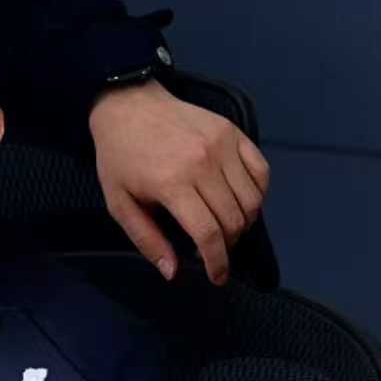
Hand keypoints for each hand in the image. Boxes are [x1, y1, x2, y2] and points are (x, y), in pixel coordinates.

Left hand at [88, 80, 270, 284]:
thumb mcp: (119, 203)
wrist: (127, 104)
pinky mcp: (232, 131)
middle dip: (228, 244)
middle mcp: (202, 163)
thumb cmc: (120, 156)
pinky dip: (258, 192)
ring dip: (244, 221)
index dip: (218, 263)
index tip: (218, 276)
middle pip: (233, 220)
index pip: (209, 235)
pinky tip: (242, 200)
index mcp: (172, 184)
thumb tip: (172, 271)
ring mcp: (221, 145)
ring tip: (227, 225)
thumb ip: (146, 240)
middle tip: (214, 246)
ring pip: (252, 199)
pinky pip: (261, 171)